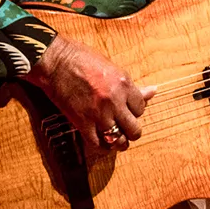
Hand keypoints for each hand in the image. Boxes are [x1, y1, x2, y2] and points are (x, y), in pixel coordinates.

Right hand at [24, 36, 155, 148]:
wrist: (56, 62)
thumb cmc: (84, 60)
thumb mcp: (113, 68)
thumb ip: (132, 86)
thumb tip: (153, 91)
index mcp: (125, 85)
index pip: (141, 108)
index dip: (136, 111)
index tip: (129, 111)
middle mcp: (115, 101)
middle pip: (134, 128)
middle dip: (132, 131)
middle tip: (127, 130)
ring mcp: (98, 113)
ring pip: (118, 139)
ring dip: (120, 143)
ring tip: (118, 143)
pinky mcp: (81, 122)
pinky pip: (97, 144)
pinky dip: (102, 148)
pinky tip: (103, 146)